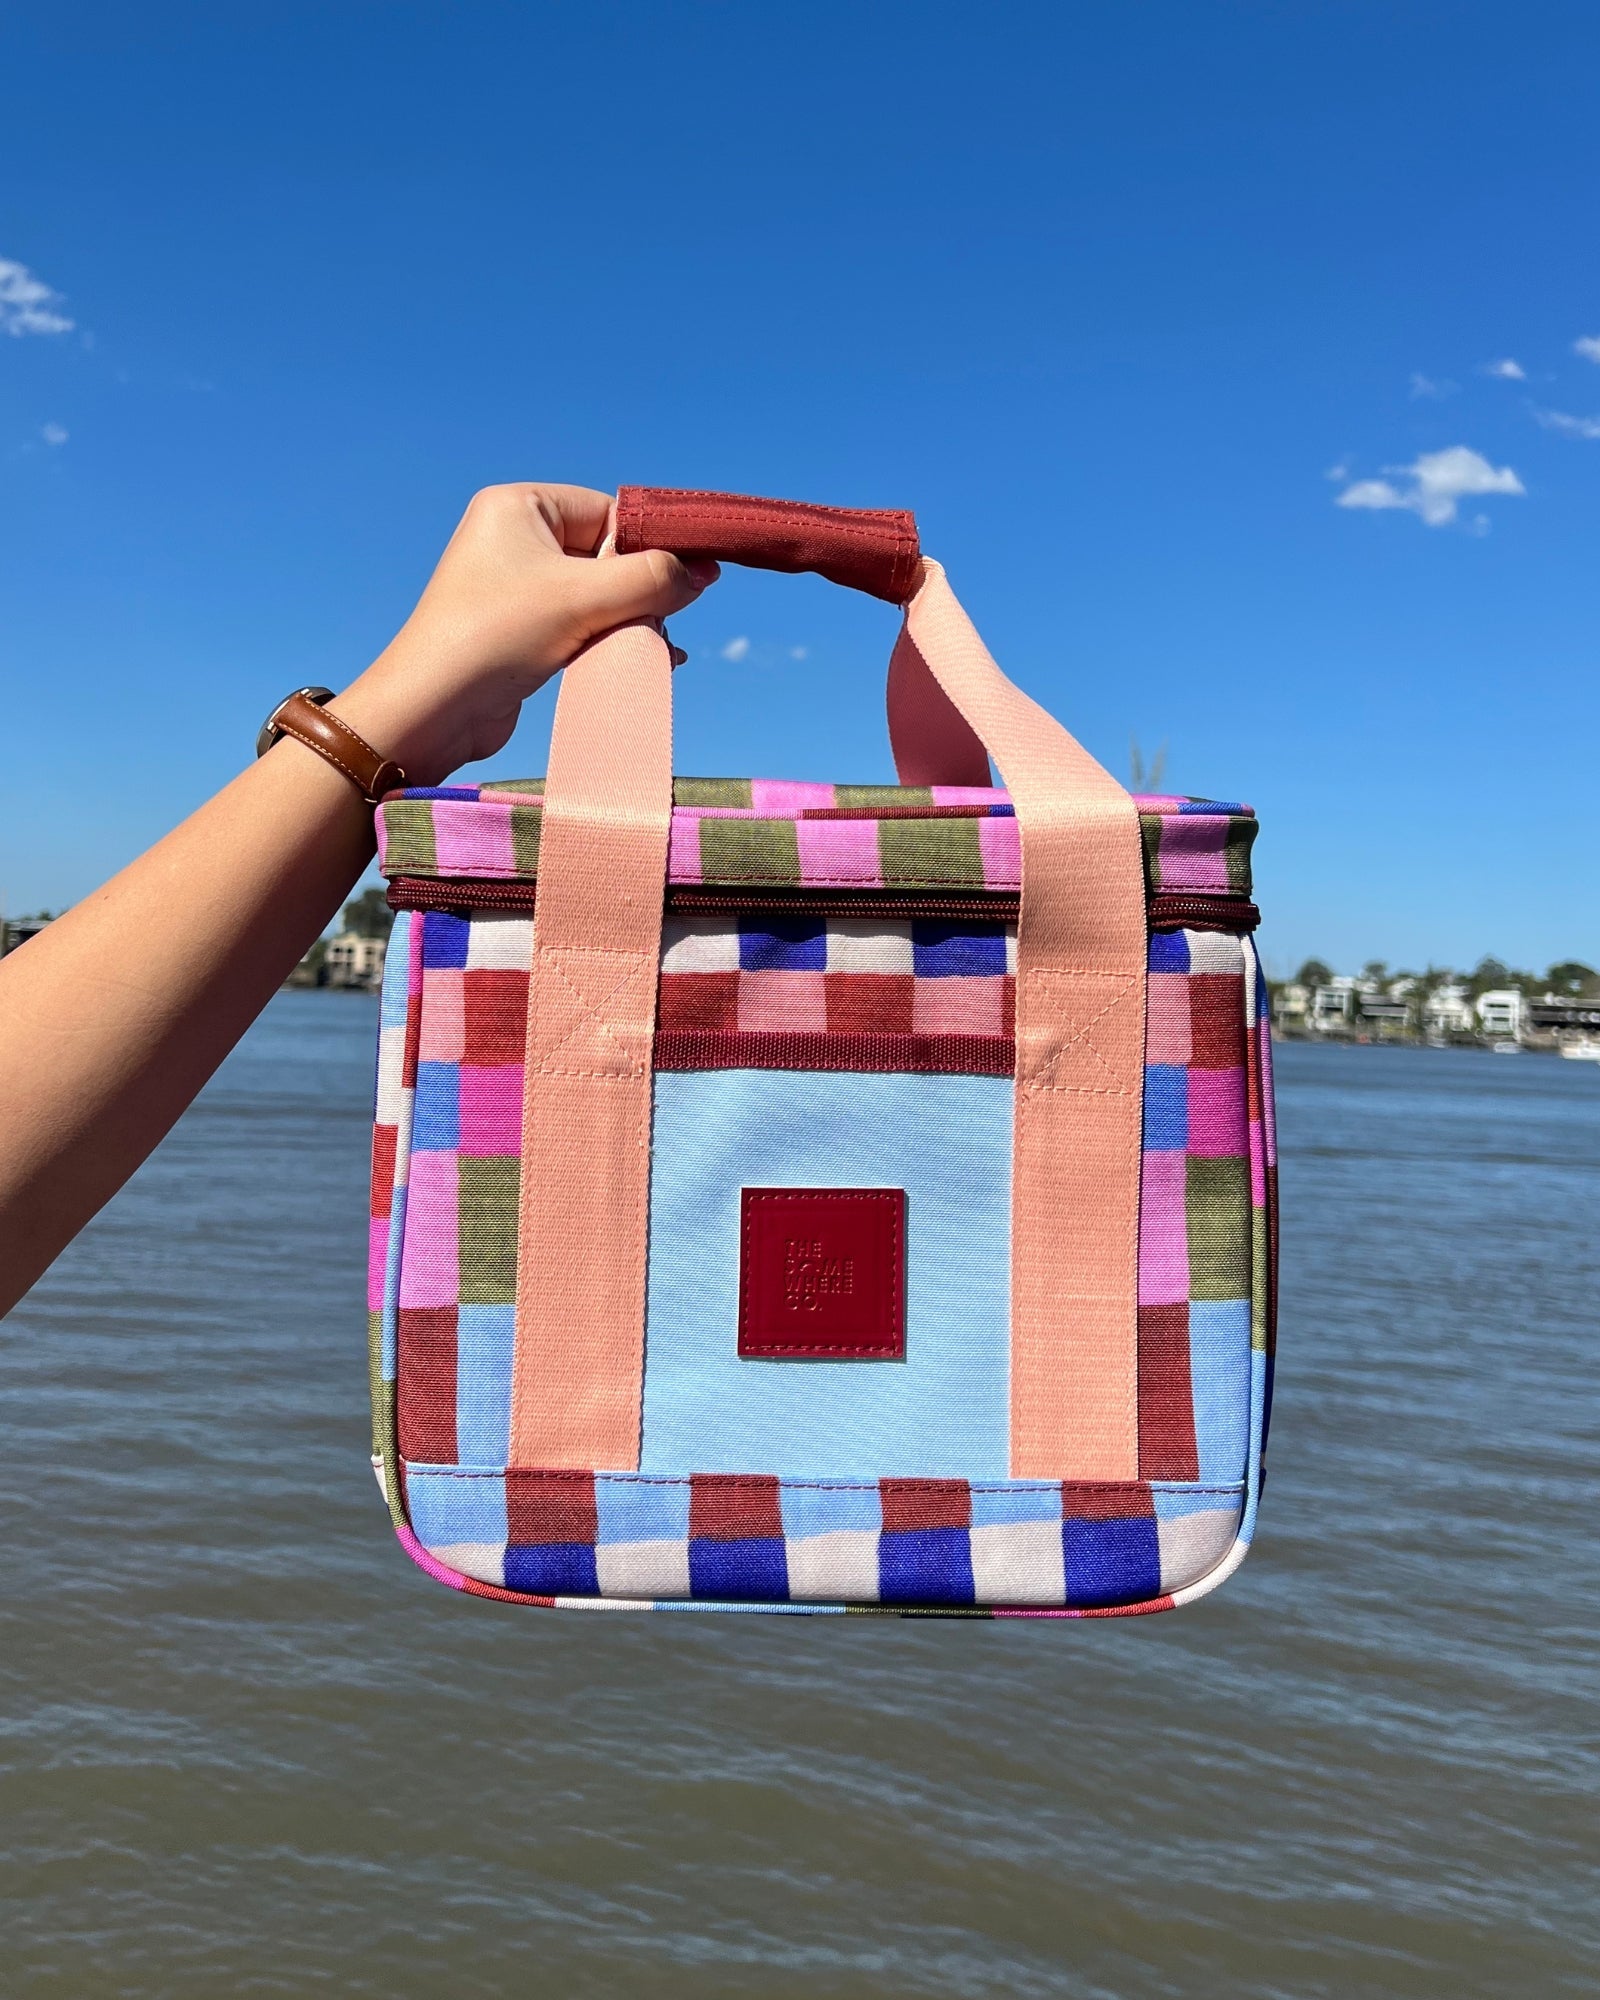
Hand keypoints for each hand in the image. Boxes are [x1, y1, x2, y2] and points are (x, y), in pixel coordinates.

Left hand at [330, 483, 717, 784]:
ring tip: (657, 648)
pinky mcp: (521, 632)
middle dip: (641, 591)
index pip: (607, 512)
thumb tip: (702, 574)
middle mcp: (514, 540)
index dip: (647, 546)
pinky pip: (582, 625)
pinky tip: (645, 660)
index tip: (687, 578)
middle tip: (669, 619)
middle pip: (607, 555)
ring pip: (599, 595)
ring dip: (631, 621)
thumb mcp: (584, 598)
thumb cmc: (497, 637)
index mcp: (519, 507)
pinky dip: (612, 641)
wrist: (433, 711)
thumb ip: (651, 579)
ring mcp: (516, 588)